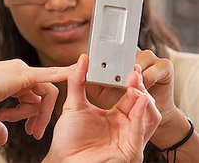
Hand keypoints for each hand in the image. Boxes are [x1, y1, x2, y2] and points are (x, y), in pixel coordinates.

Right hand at [0, 59, 72, 144]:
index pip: (29, 96)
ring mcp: (20, 71)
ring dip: (39, 112)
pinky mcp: (24, 74)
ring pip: (44, 93)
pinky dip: (64, 73)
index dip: (29, 113)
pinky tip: (77, 71)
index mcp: (7, 81)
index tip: (29, 129)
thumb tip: (2, 137)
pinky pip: (50, 75)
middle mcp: (15, 73)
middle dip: (38, 115)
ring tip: (26, 126)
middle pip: (40, 95)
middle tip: (33, 132)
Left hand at [43, 54, 160, 162]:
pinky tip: (138, 100)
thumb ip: (77, 81)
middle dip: (140, 87)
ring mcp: (130, 139)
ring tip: (136, 86)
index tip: (129, 66)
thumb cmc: (68, 138)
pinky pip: (140, 132)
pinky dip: (141, 115)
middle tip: (133, 73)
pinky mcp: (131, 151)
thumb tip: (82, 59)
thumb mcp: (74, 104)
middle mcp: (126, 126)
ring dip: (145, 100)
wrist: (63, 159)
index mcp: (116, 116)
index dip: (131, 81)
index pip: (130, 95)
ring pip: (148, 117)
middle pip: (142, 104)